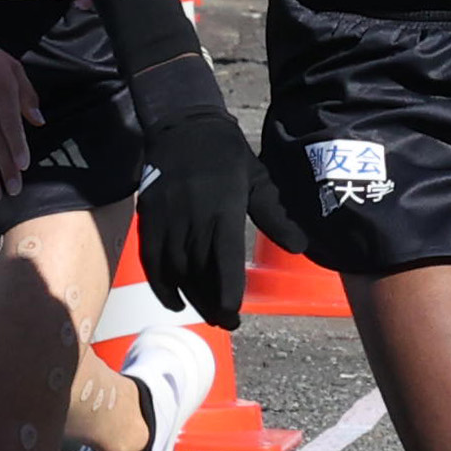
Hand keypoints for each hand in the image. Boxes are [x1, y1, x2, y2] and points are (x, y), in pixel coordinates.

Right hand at [136, 109, 274, 330]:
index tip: (234, 312)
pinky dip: (161, 286)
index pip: (224, 257)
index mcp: (224, 209)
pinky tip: (176, 302)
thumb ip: (275, 215)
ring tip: (209, 315)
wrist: (183, 127)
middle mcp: (193, 218)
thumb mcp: (258, 180)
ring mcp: (168, 219)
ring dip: (192, 299)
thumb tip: (300, 246)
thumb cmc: (228, 156)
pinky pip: (152, 261)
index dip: (227, 288)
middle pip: (200, 272)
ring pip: (176, 271)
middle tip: (229, 323)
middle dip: (213, 303)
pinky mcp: (150, 219)